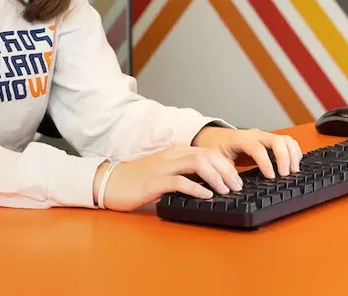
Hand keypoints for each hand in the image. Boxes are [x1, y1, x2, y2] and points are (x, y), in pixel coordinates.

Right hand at [95, 145, 243, 211]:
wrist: (110, 182)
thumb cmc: (138, 180)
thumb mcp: (165, 172)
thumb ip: (184, 173)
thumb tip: (209, 184)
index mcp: (176, 151)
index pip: (208, 151)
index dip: (226, 164)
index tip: (237, 179)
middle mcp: (172, 155)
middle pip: (207, 155)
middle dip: (226, 170)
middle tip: (237, 187)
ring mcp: (163, 167)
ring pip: (197, 164)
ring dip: (216, 177)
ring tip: (226, 190)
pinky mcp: (154, 182)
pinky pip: (179, 181)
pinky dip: (196, 188)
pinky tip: (206, 196)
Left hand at [192, 126, 302, 178]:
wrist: (216, 136)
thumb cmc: (217, 147)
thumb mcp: (216, 159)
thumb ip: (225, 170)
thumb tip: (234, 184)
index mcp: (241, 139)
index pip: (258, 148)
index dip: (266, 163)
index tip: (271, 177)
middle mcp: (256, 135)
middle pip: (276, 140)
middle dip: (284, 158)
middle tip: (286, 175)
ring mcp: (265, 136)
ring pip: (285, 139)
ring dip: (292, 155)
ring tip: (293, 171)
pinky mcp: (270, 140)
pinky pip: (287, 142)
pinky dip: (294, 152)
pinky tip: (294, 164)